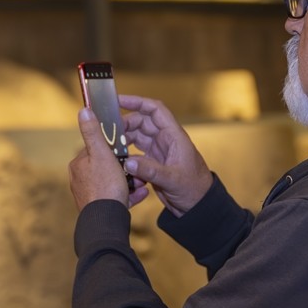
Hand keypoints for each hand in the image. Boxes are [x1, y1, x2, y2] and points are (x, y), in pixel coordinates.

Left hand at [69, 107, 131, 210]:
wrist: (106, 220)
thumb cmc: (104, 186)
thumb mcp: (101, 154)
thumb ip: (93, 132)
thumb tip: (83, 111)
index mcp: (79, 165)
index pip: (97, 149)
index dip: (114, 148)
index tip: (127, 149)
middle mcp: (80, 179)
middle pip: (107, 166)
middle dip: (125, 167)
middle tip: (138, 168)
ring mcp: (89, 195)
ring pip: (113, 183)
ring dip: (130, 181)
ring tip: (142, 182)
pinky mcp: (99, 208)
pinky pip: (117, 198)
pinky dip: (129, 195)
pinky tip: (141, 193)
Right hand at [118, 94, 212, 216]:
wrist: (198, 206)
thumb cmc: (194, 189)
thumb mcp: (173, 179)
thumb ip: (150, 171)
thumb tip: (127, 163)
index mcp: (174, 136)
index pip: (155, 110)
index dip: (137, 102)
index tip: (119, 100)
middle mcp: (165, 140)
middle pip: (142, 122)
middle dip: (125, 123)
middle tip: (109, 130)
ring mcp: (158, 151)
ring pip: (137, 136)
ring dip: (124, 139)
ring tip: (110, 144)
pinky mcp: (153, 163)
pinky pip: (135, 152)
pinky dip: (126, 153)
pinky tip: (117, 159)